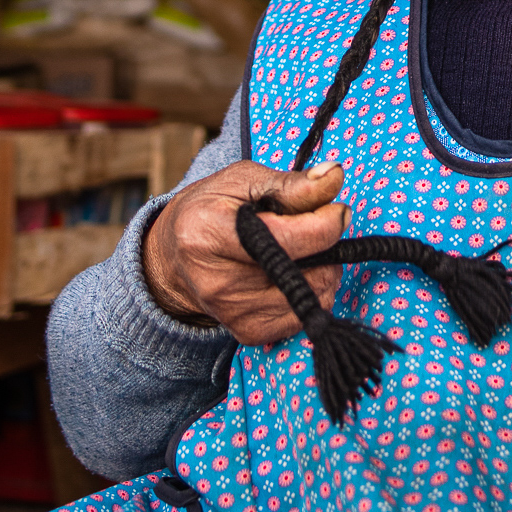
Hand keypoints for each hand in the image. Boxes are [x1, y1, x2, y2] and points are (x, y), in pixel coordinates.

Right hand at [142, 160, 348, 344]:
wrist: (174, 257)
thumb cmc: (210, 209)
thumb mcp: (243, 180)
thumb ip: (291, 183)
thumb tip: (334, 178)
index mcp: (210, 233)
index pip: (288, 240)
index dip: (326, 222)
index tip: (336, 209)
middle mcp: (218, 282)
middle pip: (307, 270)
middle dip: (324, 245)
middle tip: (311, 227)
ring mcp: (233, 313)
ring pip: (315, 295)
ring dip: (322, 269)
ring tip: (298, 250)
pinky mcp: (248, 333)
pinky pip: (306, 315)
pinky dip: (310, 292)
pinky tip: (290, 274)